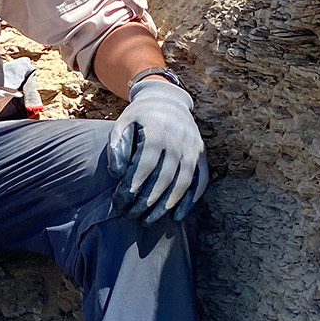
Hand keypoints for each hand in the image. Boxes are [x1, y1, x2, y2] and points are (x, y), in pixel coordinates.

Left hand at [107, 77, 207, 224]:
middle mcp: (179, 139)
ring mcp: (193, 147)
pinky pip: (200, 181)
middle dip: (146, 201)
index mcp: (157, 130)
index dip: (133, 185)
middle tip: (131, 216)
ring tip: (148, 220)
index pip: (145, 163)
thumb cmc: (140, 117)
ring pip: (182, 183)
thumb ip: (117, 146)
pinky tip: (176, 216)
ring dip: (166, 205)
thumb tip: (117, 174)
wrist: (168, 100)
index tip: (120, 202)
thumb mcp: (123, 123)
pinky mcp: (202, 154)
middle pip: (164, 177)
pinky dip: (189, 201)